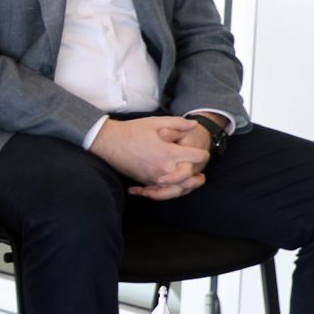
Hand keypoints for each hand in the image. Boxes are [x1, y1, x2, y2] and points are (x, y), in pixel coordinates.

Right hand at [92, 116, 208, 193]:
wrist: (109, 142)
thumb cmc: (133, 130)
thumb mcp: (156, 122)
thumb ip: (178, 123)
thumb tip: (195, 125)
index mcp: (170, 153)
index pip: (197, 157)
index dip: (203, 154)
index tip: (203, 152)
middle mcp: (164, 168)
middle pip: (190, 179)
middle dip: (197, 177)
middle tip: (200, 175)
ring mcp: (154, 177)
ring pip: (177, 189)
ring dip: (186, 187)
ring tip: (190, 183)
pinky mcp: (145, 181)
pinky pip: (162, 191)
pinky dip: (169, 191)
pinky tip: (172, 187)